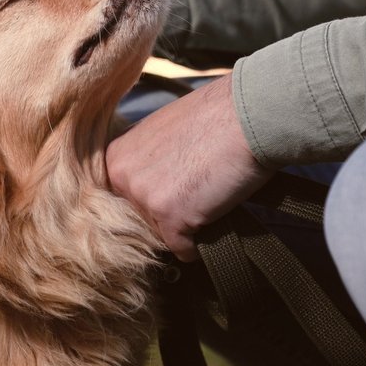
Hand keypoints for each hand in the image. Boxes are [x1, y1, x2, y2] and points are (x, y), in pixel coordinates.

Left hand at [106, 73, 275, 260]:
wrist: (248, 116)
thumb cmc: (214, 118)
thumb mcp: (161, 133)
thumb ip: (146, 162)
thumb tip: (151, 187)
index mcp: (116, 157)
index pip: (126, 199)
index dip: (155, 197)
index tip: (175, 187)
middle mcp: (122, 177)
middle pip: (141, 220)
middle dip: (168, 214)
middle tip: (195, 190)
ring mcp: (144, 198)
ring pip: (161, 236)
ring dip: (186, 225)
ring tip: (207, 193)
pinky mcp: (170, 217)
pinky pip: (183, 250)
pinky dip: (202, 242)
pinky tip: (215, 210)